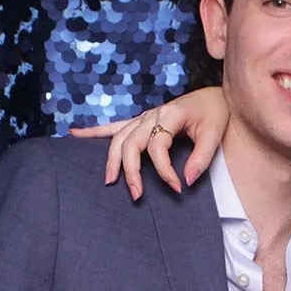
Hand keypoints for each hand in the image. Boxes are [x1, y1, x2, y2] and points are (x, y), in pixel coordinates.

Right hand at [67, 86, 228, 199]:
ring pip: (119, 138)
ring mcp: (144, 117)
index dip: (165, 170)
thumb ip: (201, 158)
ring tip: (109, 181)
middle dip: (131, 171)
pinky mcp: (141, 121)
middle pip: (130, 143)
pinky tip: (74, 134)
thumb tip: (186, 181)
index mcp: (170, 114)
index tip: (177, 187)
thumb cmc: (215, 113)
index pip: (158, 146)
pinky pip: (114, 127)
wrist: (215, 96)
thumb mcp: (215, 134)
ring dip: (112, 160)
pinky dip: (94, 131)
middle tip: (137, 195)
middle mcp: (152, 114)